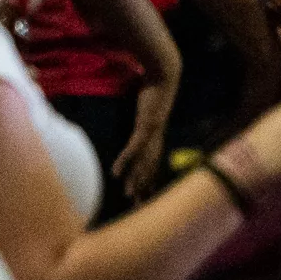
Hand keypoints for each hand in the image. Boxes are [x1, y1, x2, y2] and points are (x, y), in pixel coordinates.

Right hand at [119, 69, 178, 197]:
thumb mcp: (147, 107)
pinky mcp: (147, 126)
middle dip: (144, 186)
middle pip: (150, 167)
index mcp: (157, 135)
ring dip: (136, 179)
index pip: (153, 162)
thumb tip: (136, 120)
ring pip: (144, 162)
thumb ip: (142, 116)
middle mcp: (157, 137)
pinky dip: (125, 161)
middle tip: (138, 204)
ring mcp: (153, 133)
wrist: (164, 75)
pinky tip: (116, 173)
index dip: (148, 178)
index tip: (144, 193)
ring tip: (129, 196)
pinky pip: (134, 147)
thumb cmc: (154, 90)